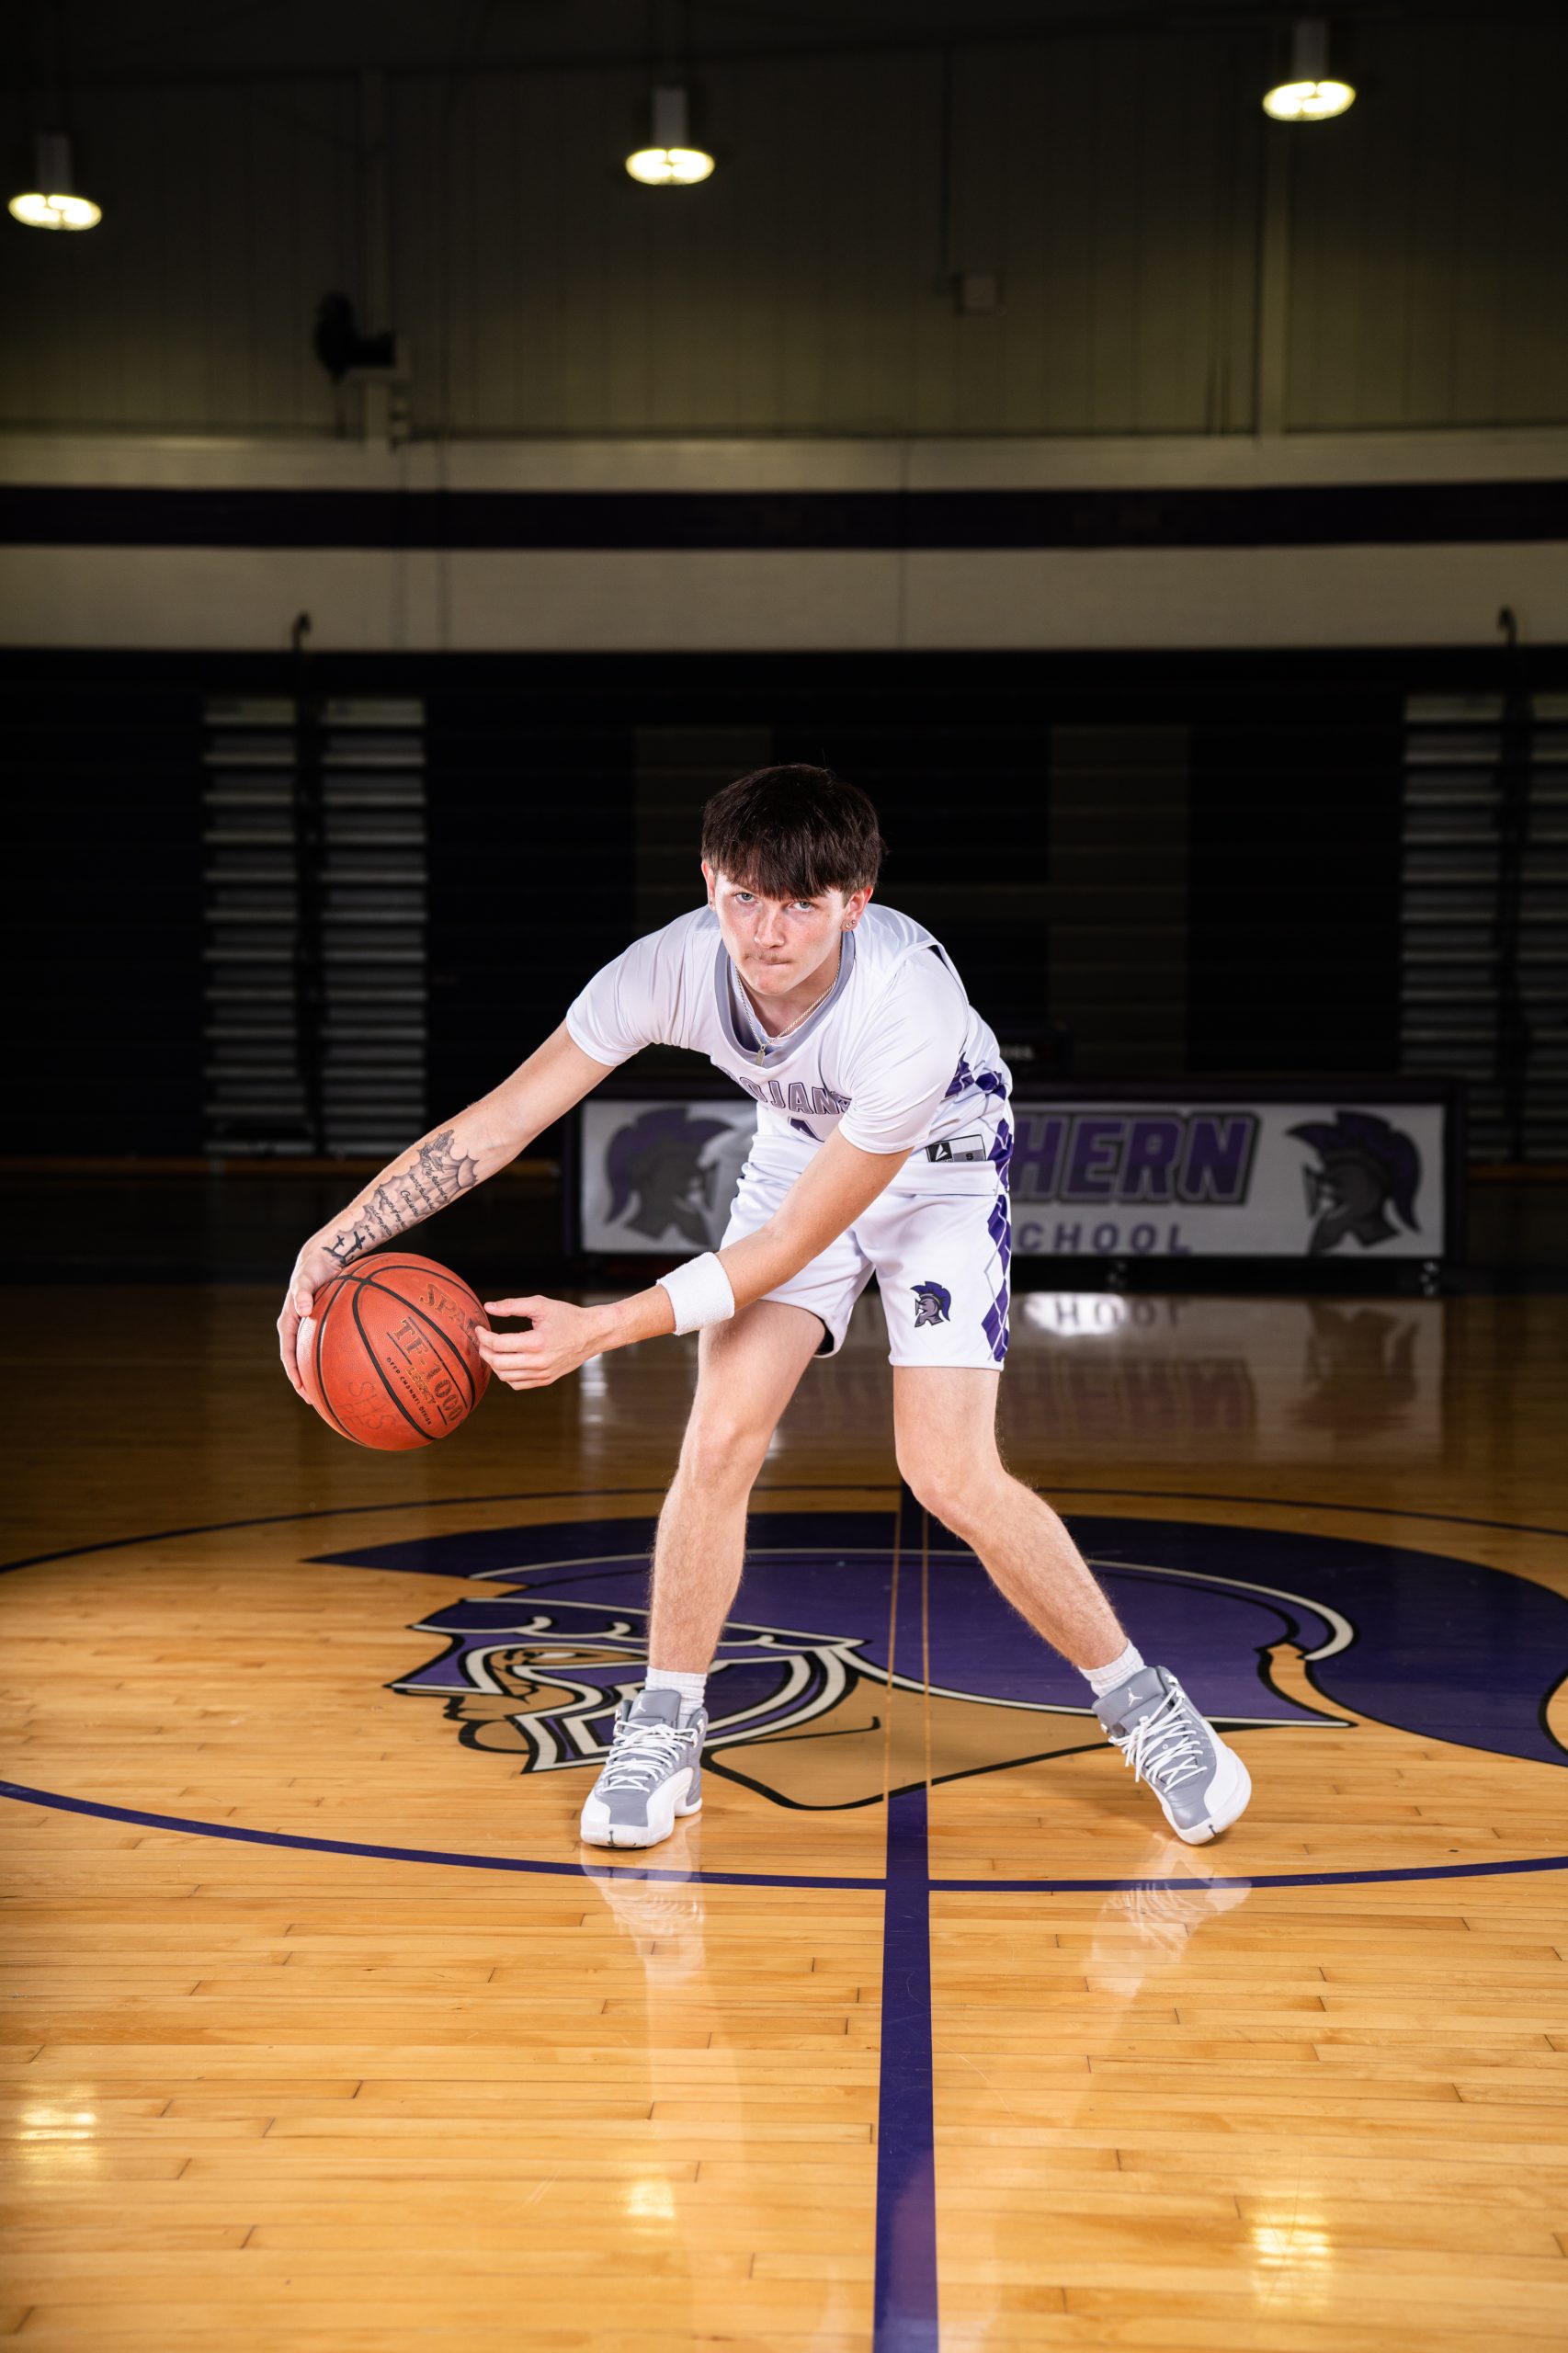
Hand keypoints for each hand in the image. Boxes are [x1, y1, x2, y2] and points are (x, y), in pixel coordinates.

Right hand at [277, 1242, 344, 1397]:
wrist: (323, 1257)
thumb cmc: (312, 1268)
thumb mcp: (305, 1279)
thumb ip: (302, 1292)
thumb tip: (303, 1309)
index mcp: (288, 1323)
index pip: (288, 1354)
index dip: (294, 1374)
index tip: (302, 1389)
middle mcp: (298, 1329)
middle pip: (299, 1361)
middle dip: (306, 1382)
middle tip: (316, 1402)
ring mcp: (310, 1328)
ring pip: (312, 1356)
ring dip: (319, 1374)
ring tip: (332, 1393)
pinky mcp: (322, 1324)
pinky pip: (327, 1345)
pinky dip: (334, 1357)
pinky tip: (351, 1367)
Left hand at [475, 1295, 607, 1390]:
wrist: (593, 1334)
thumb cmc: (567, 1317)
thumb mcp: (540, 1305)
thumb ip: (512, 1305)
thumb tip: (488, 1307)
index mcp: (537, 1341)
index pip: (498, 1344)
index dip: (483, 1336)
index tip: (479, 1329)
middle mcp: (539, 1361)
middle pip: (498, 1363)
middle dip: (484, 1351)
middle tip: (482, 1340)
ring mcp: (543, 1373)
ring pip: (505, 1376)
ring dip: (493, 1364)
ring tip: (492, 1350)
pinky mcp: (546, 1380)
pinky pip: (517, 1384)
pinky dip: (506, 1375)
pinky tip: (506, 1361)